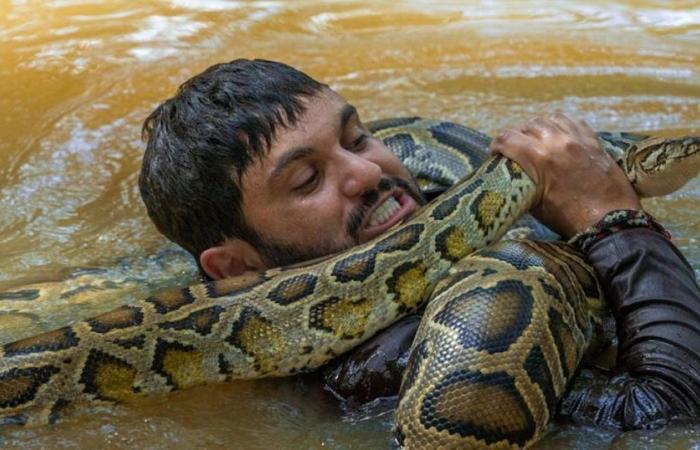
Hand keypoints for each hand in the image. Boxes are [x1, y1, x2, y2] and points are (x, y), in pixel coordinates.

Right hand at [490, 113, 640, 237]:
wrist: (610, 222)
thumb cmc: (570, 219)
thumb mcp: (536, 205)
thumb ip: (523, 184)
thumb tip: (514, 177)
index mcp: (539, 159)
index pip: (508, 139)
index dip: (496, 144)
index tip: (495, 152)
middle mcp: (557, 142)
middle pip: (527, 126)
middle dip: (516, 136)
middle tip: (514, 148)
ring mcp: (577, 139)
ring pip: (549, 119)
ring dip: (537, 127)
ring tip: (535, 138)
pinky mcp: (593, 141)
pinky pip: (572, 121)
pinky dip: (560, 124)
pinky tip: (558, 134)